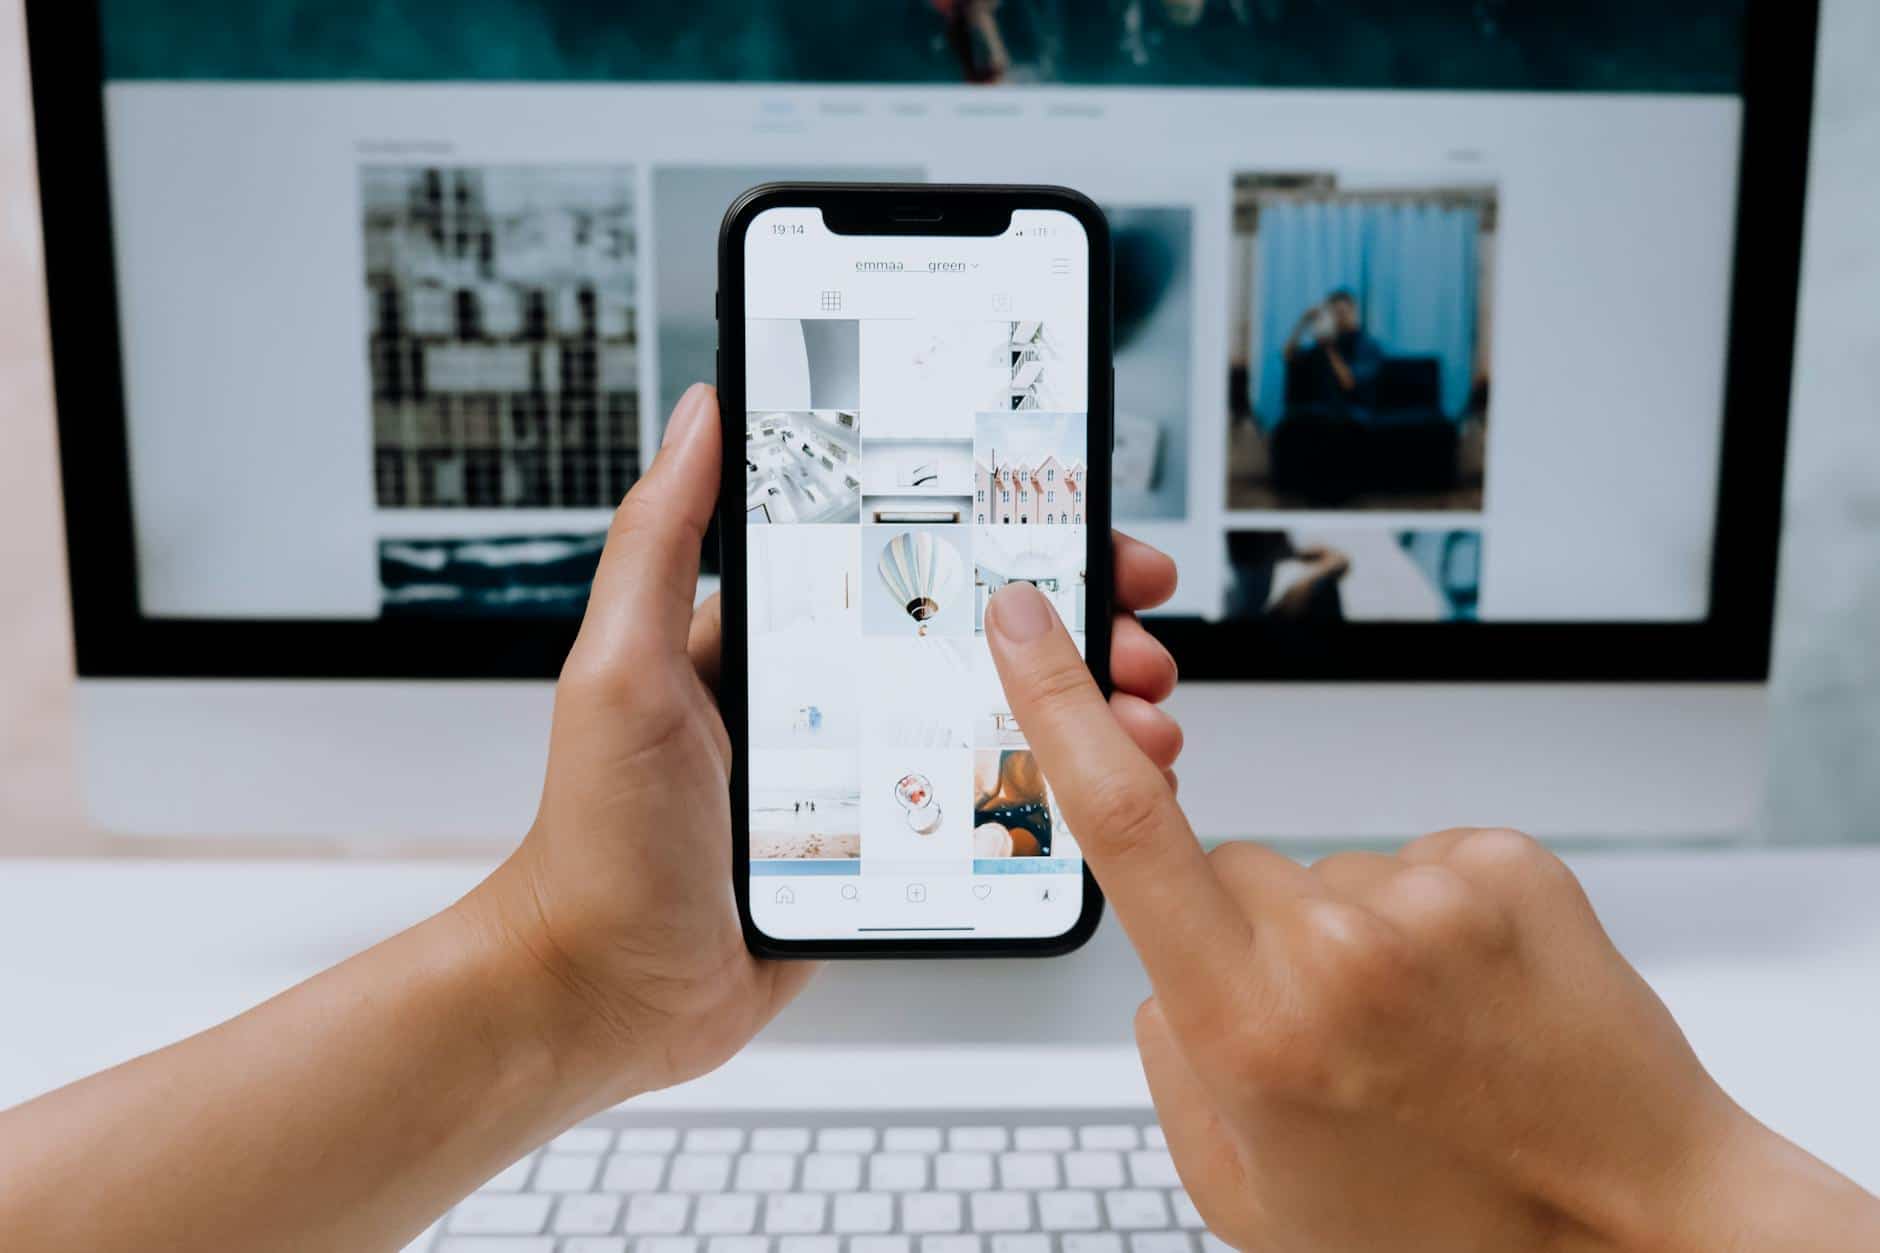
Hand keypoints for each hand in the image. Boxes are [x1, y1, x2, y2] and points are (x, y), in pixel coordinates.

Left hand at [462, 383, 1185, 1100]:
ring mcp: (867, 775)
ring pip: (1000, 722)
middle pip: (978, 638)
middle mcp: (833, 697)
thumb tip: (700, 410)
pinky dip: (1053, 797)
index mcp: (781, 638)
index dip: (1003, 534)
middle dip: (1072, 629)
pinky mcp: (887, 853)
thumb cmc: (598, 836)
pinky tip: (1101, 794)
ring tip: (1140, 722)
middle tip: (1139, 637)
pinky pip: (983, 810)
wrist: (604, 992)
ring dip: (1082, 713)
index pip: (911, 557)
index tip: (1078, 520)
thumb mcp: (623, 667)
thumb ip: (659, 538)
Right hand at [983, 584, 1879, 1252]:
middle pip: (1228, 866)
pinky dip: (1429, 918)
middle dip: (1247, 933)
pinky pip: (1413, 859)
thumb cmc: (1447, 1232)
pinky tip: (1471, 1000)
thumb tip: (1162, 971)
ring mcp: (1432, 896)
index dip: (1054, 702)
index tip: (1026, 619)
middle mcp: (1336, 948)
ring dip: (1350, 935)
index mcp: (1248, 1028)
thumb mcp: (1247, 1193)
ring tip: (1423, 1034)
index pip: (1123, 825)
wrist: (1640, 1226)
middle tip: (1332, 1036)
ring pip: (1326, 873)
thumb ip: (1169, 1066)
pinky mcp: (1506, 863)